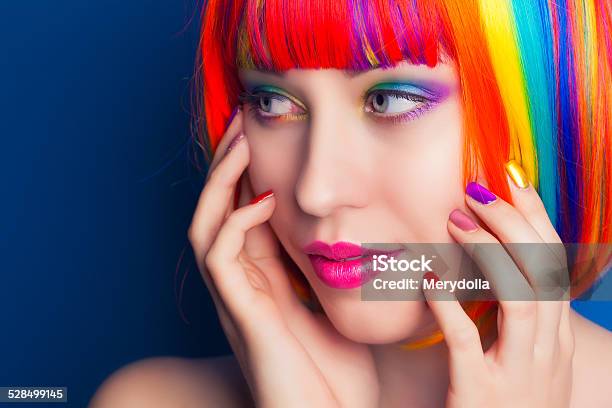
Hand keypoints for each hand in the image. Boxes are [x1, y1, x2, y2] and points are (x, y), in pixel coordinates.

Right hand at [188, 110, 377, 407]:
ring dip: (220, 181)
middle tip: (241, 120)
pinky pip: (218, 255)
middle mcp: (243, 282)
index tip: (263, 134)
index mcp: (265, 279)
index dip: (248, 173)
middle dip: (226, 164)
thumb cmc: (339, 376)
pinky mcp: (238, 312)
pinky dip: (236, 222)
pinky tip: (263, 202)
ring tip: (240, 142)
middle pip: (217, 208)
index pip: (245, 212)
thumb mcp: (343, 310)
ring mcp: (236, 297)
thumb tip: (368, 234)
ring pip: (205, 223)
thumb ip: (341, 272)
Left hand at [423, 173, 573, 407]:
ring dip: (490, 253)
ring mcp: (519, 376)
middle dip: (515, 224)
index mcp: (557, 342)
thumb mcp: (526, 363)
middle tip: (479, 193)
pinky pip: (467, 341)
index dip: (537, 221)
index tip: (513, 183)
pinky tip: (430, 276)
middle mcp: (548, 355)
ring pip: (520, 299)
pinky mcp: (481, 395)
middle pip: (545, 273)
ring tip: (457, 220)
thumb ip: (518, 320)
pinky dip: (449, 304)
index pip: (556, 268)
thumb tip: (492, 266)